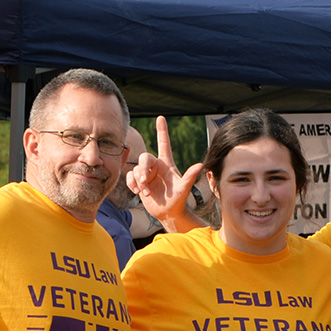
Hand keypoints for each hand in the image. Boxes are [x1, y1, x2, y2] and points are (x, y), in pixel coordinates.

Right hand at [127, 116, 205, 231]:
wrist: (169, 213)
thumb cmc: (179, 200)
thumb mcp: (184, 188)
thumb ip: (190, 176)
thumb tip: (200, 165)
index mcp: (167, 164)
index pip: (164, 143)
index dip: (162, 130)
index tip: (161, 117)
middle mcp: (156, 166)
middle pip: (144, 158)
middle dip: (142, 170)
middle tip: (144, 182)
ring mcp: (147, 174)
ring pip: (135, 169)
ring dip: (138, 181)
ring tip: (145, 192)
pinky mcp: (140, 182)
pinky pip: (130, 177)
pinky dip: (132, 184)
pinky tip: (138, 192)